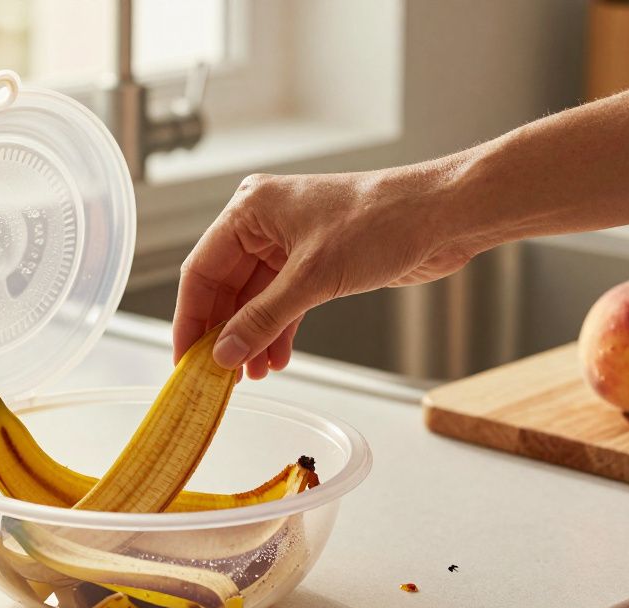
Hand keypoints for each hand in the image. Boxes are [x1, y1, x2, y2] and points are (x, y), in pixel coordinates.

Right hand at [173, 168, 478, 376]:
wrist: (443, 216)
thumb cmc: (382, 222)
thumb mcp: (312, 278)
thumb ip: (262, 319)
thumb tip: (223, 354)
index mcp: (251, 210)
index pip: (202, 270)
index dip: (191, 319)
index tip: (185, 359)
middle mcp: (264, 223)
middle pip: (225, 288)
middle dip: (224, 333)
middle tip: (217, 376)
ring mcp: (290, 244)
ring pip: (254, 300)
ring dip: (251, 338)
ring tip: (250, 375)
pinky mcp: (316, 263)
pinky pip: (283, 303)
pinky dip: (277, 331)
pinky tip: (276, 359)